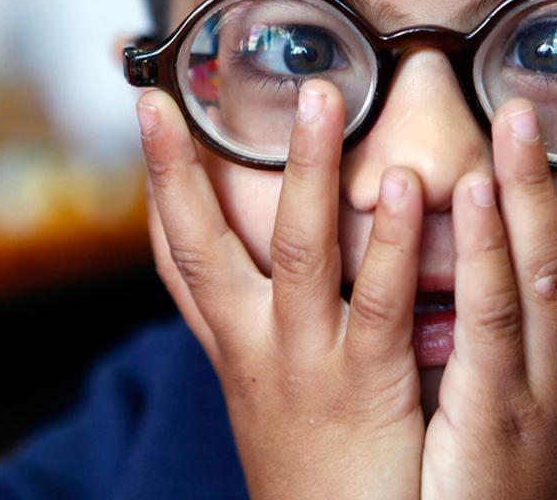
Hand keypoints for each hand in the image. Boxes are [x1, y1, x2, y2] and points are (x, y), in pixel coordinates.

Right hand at [137, 82, 424, 499]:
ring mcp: (304, 363)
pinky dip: (387, 242)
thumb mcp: (272, 395)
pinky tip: (405, 188)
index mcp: (233, 347)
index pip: (179, 257)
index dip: (160, 184)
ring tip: (320, 99)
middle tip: (168, 94)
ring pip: (299, 250)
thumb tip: (272, 269)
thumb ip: (271, 329)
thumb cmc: (313, 470)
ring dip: (309, 170)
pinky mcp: (364, 386)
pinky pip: (376, 303)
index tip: (151, 113)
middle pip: (202, 244)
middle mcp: (254, 347)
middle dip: (180, 167)